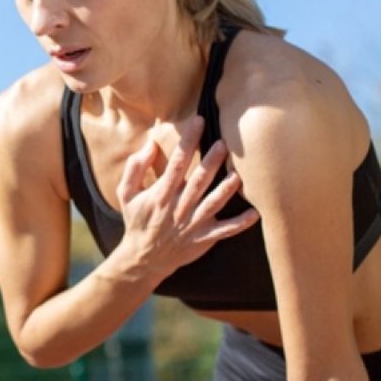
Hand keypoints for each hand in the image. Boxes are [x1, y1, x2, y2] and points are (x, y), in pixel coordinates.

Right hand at [112, 115, 259, 280]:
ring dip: (226, 189)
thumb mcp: (126, 194)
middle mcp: (178, 208)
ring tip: (237, 175)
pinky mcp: (203, 238)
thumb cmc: (137, 220)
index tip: (198, 121)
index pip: (176, 164)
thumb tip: (150, 143)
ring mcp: (192, 224)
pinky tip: (254, 214)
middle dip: (211, 162)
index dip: (188, 142)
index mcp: (161, 194)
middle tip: (223, 145)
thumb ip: (135, 168)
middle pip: (198, 182)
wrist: (143, 258)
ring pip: (213, 204)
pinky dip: (239, 224)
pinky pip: (224, 231)